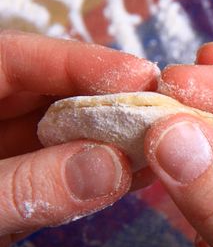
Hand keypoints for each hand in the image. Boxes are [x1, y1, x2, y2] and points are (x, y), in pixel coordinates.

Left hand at [0, 30, 158, 246]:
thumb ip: (23, 187)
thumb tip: (113, 166)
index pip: (14, 59)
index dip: (79, 62)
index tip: (139, 74)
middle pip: (48, 92)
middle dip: (107, 99)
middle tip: (162, 107)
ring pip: (62, 133)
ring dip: (112, 138)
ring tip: (164, 139)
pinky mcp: (15, 187)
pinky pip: (62, 173)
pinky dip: (101, 173)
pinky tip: (140, 173)